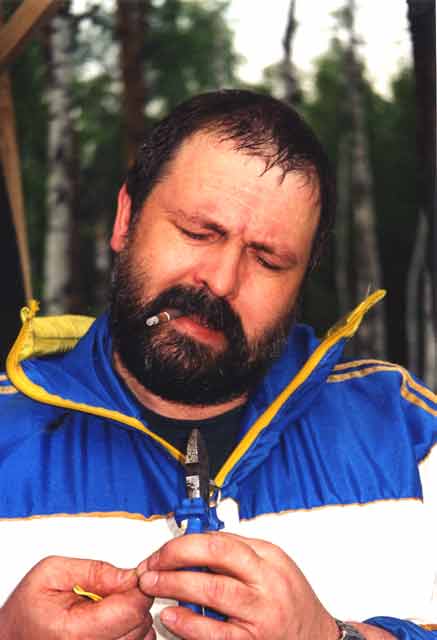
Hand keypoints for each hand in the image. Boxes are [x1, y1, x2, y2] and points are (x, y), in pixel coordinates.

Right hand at [0, 555, 154, 639]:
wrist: (12, 636)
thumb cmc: (28, 608)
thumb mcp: (52, 572)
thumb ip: (95, 571)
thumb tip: (130, 575)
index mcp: (74, 631)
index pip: (131, 610)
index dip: (138, 588)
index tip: (134, 578)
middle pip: (139, 625)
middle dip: (135, 601)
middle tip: (116, 590)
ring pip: (141, 639)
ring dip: (134, 618)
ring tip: (111, 606)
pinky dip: (131, 632)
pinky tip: (114, 621)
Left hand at [137, 532, 338, 639]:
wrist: (317, 639)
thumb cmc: (292, 601)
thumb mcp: (273, 565)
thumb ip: (238, 553)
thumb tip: (196, 544)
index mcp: (268, 559)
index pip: (221, 541)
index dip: (185, 543)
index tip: (165, 550)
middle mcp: (266, 583)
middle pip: (215, 560)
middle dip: (175, 559)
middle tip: (151, 566)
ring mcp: (261, 615)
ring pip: (214, 592)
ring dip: (176, 586)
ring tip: (153, 585)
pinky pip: (216, 634)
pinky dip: (190, 624)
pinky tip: (172, 617)